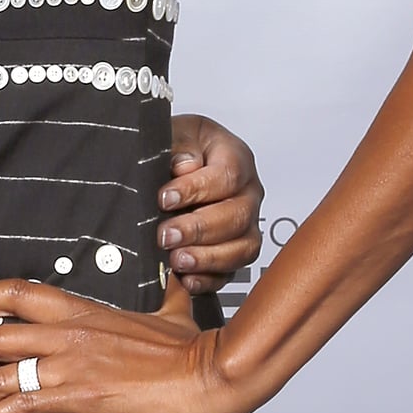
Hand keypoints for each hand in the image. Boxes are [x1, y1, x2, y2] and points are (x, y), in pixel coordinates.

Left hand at [0, 273, 248, 412]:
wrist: (213, 375)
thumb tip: (177, 279)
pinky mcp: (78, 397)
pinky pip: (18, 407)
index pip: (14, 292)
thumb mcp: (174, 313)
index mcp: (82, 309)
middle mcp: (67, 332)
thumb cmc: (196, 349)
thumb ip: (166, 296)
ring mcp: (70, 364)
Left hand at [161, 112, 262, 294]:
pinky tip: (186, 279)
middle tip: (165, 235)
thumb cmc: (177, 148)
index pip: (227, 175)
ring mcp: (246, 224)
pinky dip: (209, 279)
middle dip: (198, 229)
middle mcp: (247, 193)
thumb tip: (184, 165)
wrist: (172, 165)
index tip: (165, 198)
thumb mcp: (175, 132)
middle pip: (237, 216)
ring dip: (207, 258)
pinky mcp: (235, 250)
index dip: (196, 189)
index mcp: (236, 158)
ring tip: (176, 260)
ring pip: (242, 248)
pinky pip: (232, 271)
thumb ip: (179, 144)